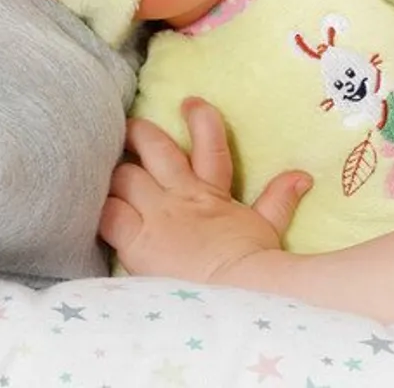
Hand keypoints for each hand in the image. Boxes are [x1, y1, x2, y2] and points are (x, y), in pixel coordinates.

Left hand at [100, 98, 311, 282]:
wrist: (236, 289)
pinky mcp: (136, 239)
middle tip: (129, 127)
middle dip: (140, 134)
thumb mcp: (268, 227)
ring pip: (125, 176)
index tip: (190, 103)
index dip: (200, 119)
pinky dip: (99, 207)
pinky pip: (108, 214)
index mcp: (212, 191)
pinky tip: (90, 204)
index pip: (209, 143)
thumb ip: (280, 198)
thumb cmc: (253, 263)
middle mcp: (181, 195)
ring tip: (101, 166)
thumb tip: (303, 175)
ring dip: (115, 171)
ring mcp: (157, 214)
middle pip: (155, 150)